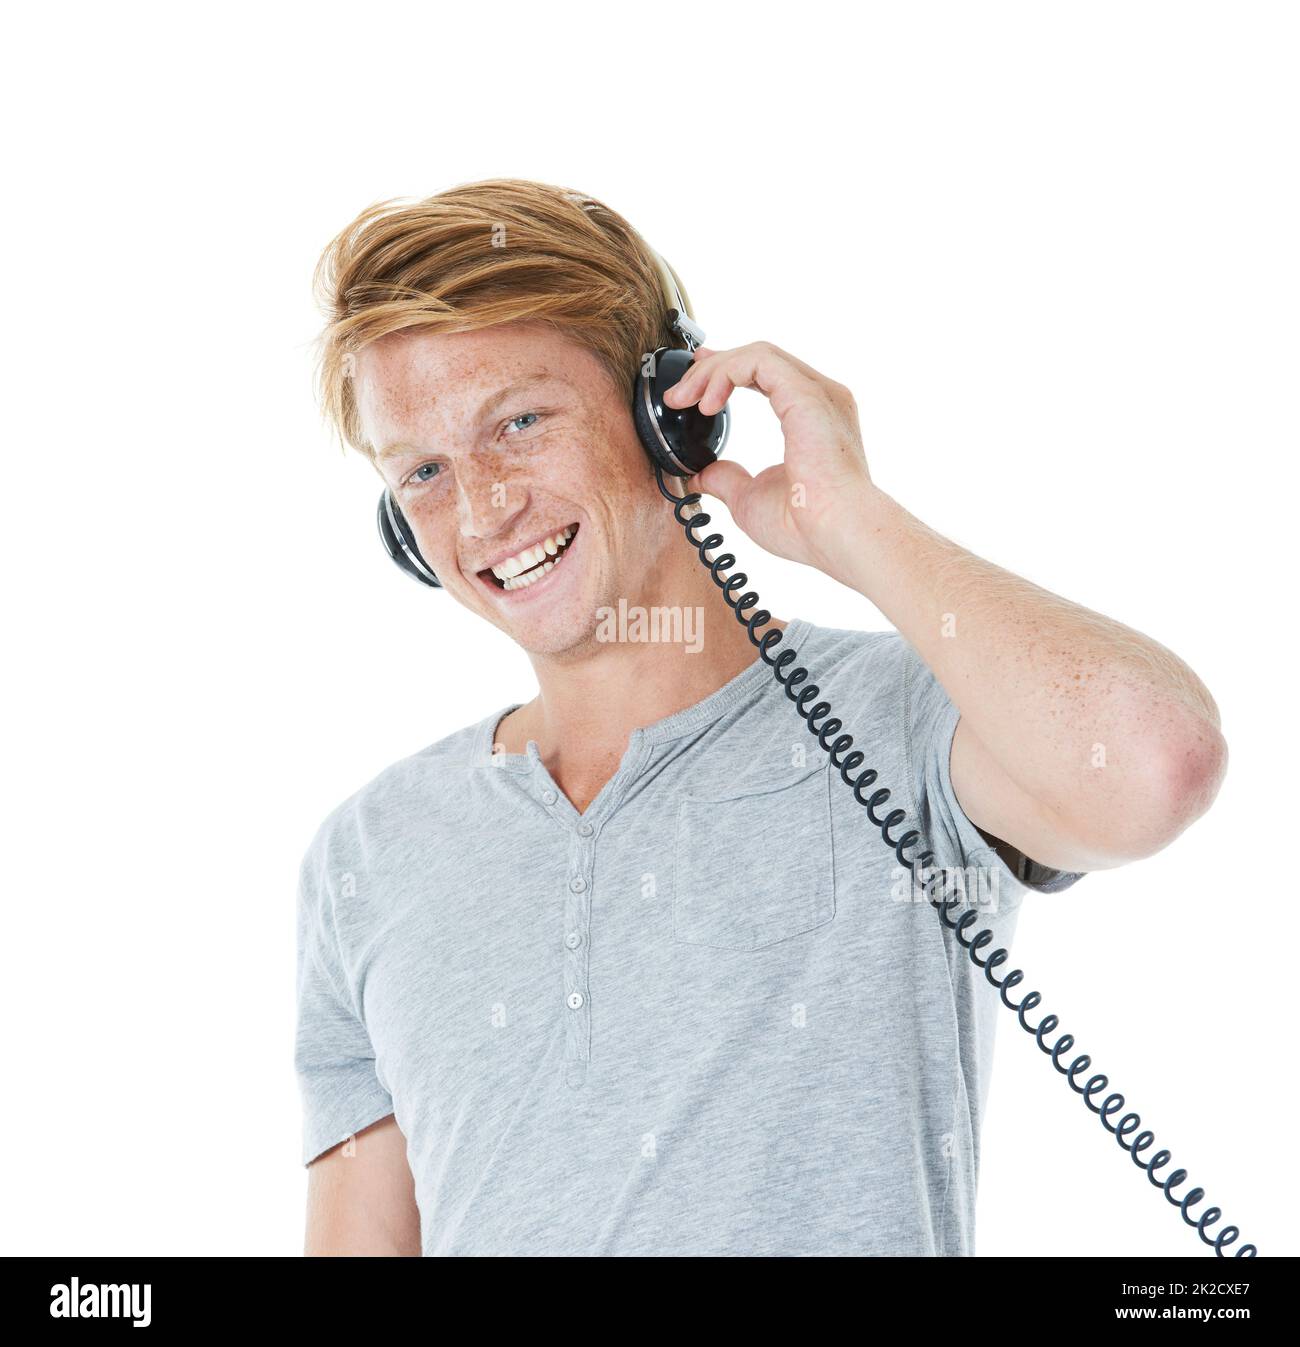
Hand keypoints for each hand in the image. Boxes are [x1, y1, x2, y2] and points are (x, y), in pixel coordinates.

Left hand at [661, 341, 875, 574]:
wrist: (835, 534)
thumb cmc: (805, 526)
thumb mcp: (750, 499)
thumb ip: (729, 480)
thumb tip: (705, 475)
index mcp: (813, 419)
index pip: (768, 376)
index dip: (728, 372)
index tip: (695, 385)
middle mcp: (820, 398)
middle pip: (760, 361)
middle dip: (712, 369)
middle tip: (678, 394)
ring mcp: (817, 393)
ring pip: (757, 355)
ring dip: (713, 371)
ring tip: (684, 399)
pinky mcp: (806, 393)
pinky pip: (759, 361)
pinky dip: (726, 374)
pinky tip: (707, 403)